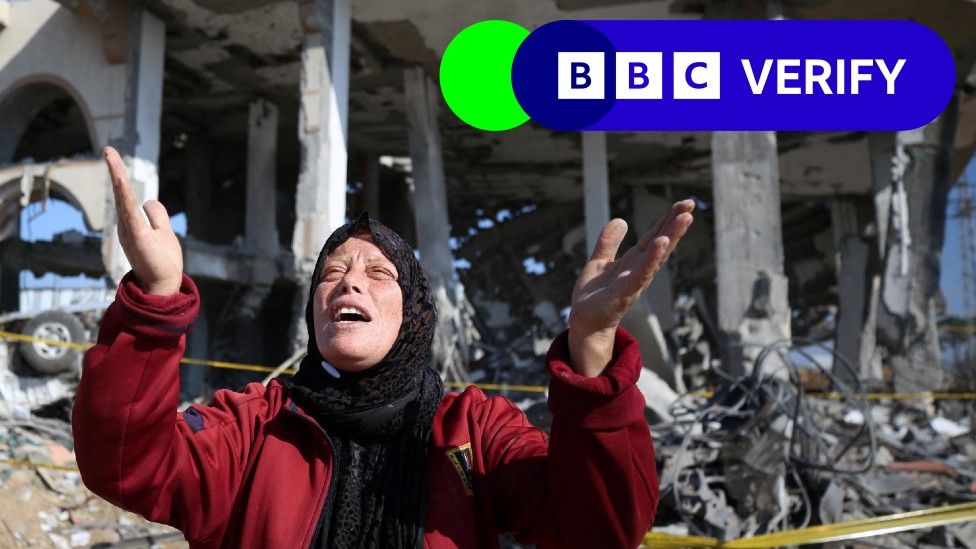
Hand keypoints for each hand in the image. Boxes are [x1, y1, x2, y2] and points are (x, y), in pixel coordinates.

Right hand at [104, 146, 183, 295]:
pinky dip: (124, 196)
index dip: (120, 176)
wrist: (163, 285)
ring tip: (111, 155)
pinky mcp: (138, 237)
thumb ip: (157, 216)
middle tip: (108, 149)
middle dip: (116, 169)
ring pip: (122, 199)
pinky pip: (129, 213)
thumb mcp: (163, 232)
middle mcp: (127, 225)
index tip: (112, 156)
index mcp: (133, 223)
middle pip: (121, 193)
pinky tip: (120, 181)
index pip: (126, 194)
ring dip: (117, 176)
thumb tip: (150, 201)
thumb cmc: (162, 261)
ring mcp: (131, 230)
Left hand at [568, 199, 694, 376]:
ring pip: (657, 255)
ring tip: (685, 218)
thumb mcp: (599, 261)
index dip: (668, 219)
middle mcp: (640, 269)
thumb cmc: (594, 296)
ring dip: (672, 236)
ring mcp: (635, 280)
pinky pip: (642, 272)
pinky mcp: (625, 291)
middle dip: (676, 224)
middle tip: (691, 204)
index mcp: (634, 261)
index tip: (684, 203)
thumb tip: (620, 220)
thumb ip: (609, 242)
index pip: (655, 236)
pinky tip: (662, 243)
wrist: (584, 321)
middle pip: (661, 242)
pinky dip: (653, 258)